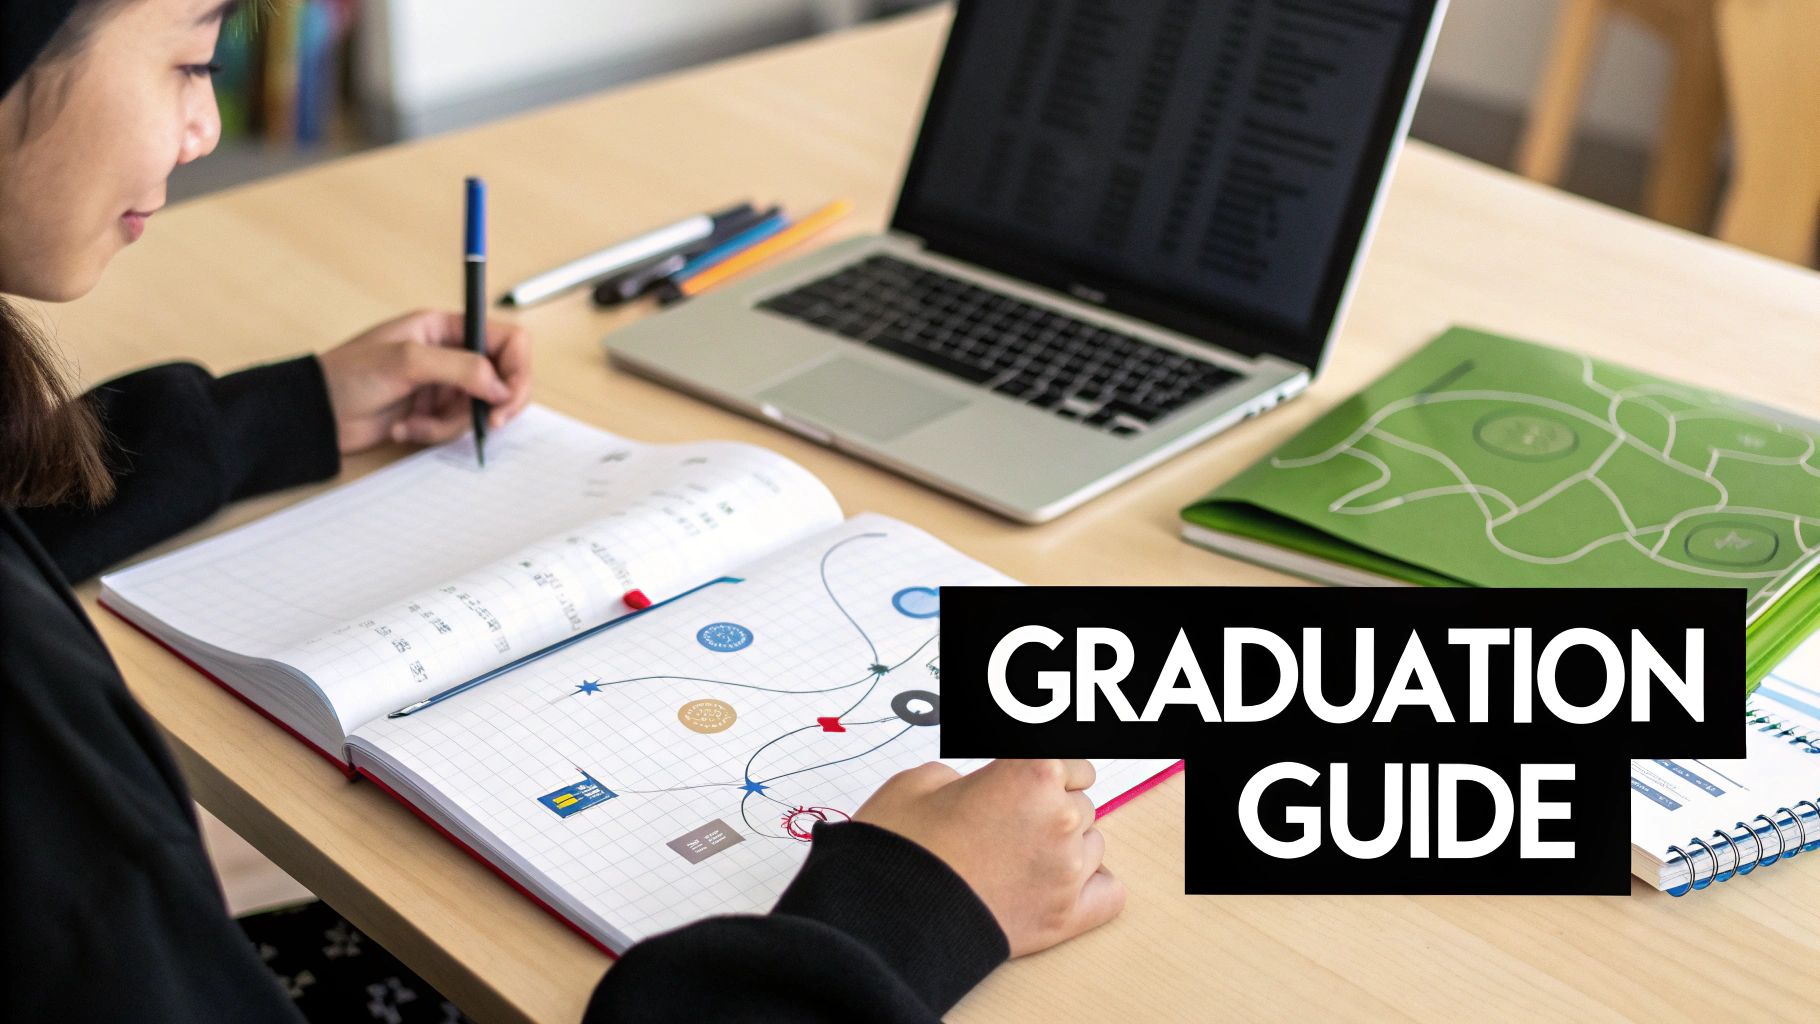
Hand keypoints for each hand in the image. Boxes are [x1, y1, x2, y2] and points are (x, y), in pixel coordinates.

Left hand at [316, 309, 531, 454]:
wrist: (315, 415)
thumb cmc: (348, 375)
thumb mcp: (407, 362)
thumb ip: (462, 368)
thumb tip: (502, 388)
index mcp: (446, 328)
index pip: (506, 340)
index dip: (516, 369)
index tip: (506, 397)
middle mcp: (450, 354)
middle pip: (503, 377)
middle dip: (496, 403)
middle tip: (489, 424)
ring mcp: (443, 385)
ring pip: (479, 408)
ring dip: (451, 423)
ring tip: (416, 423)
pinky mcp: (432, 413)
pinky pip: (455, 427)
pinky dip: (434, 433)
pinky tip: (404, 428)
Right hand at [854, 758, 1122, 957]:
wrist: (889, 917)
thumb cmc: (901, 847)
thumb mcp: (922, 780)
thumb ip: (968, 775)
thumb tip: (982, 788)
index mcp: (1032, 773)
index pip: (1066, 760)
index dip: (1040, 771)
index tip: (1022, 783)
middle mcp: (1061, 818)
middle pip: (1079, 803)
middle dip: (1048, 810)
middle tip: (1007, 825)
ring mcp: (1067, 871)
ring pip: (1093, 844)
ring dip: (1066, 845)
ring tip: (1021, 857)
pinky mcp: (1065, 918)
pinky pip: (1109, 893)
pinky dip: (1090, 885)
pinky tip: (1061, 882)